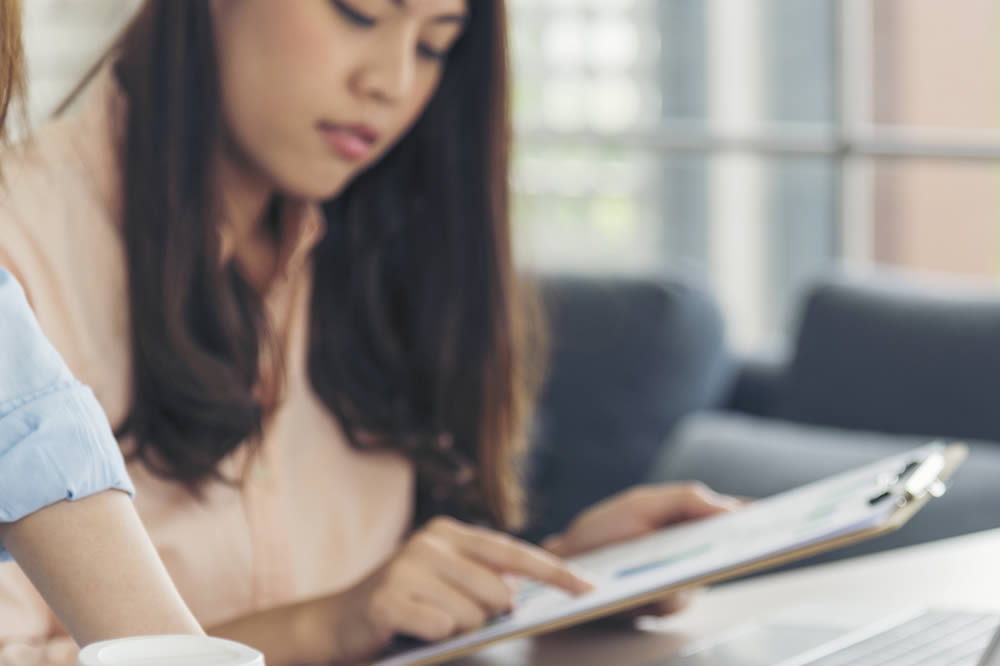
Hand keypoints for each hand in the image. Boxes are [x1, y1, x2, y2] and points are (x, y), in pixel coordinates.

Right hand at [299, 517, 593, 662]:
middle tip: (453, 617)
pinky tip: (413, 629)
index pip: (514, 552)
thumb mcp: (445, 580)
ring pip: (474, 615)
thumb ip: (483, 577)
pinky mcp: (388, 598)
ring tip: (428, 623)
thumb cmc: (403, 603)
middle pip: (498, 592)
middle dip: (488, 616)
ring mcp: (407, 568)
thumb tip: (528, 592)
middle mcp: (430, 542)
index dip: (555, 572)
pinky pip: (441, 628)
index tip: (589, 588)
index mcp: (449, 533)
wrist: (337, 623)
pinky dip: (435, 637)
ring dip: (458, 631)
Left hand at [542, 482, 741, 617]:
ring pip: (704, 580)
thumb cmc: (603, 529)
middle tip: (759, 540)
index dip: (761, 521)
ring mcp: (676, 582)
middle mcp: (689, 556)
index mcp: (688, 524)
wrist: (565, 559)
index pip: (732, 522)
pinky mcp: (659, 605)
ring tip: (717, 554)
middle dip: (747, 548)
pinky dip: (673, 589)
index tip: (784, 517)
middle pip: (729, 555)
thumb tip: (728, 506)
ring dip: (706, 568)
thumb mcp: (641, 503)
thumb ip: (684, 499)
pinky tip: (668, 579)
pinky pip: (677, 601)